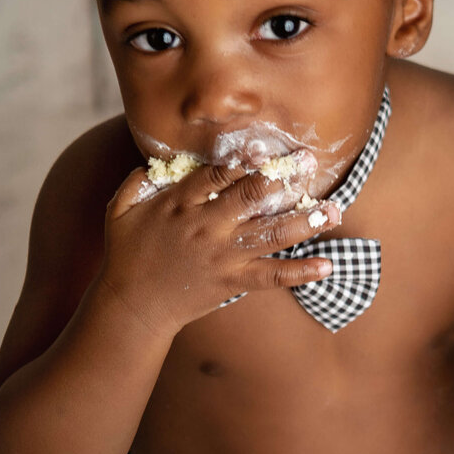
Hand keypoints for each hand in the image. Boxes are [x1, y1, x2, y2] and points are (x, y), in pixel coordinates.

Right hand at [98, 150, 341, 337]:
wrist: (133, 306)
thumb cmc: (126, 255)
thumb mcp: (119, 210)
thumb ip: (136, 181)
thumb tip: (155, 161)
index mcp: (180, 204)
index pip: (218, 174)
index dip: (244, 158)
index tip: (266, 146)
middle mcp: (207, 226)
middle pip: (252, 196)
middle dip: (284, 176)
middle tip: (310, 159)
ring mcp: (223, 255)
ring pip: (271, 233)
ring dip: (306, 220)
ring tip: (334, 210)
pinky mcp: (232, 281)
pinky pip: (272, 275)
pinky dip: (301, 273)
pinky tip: (327, 267)